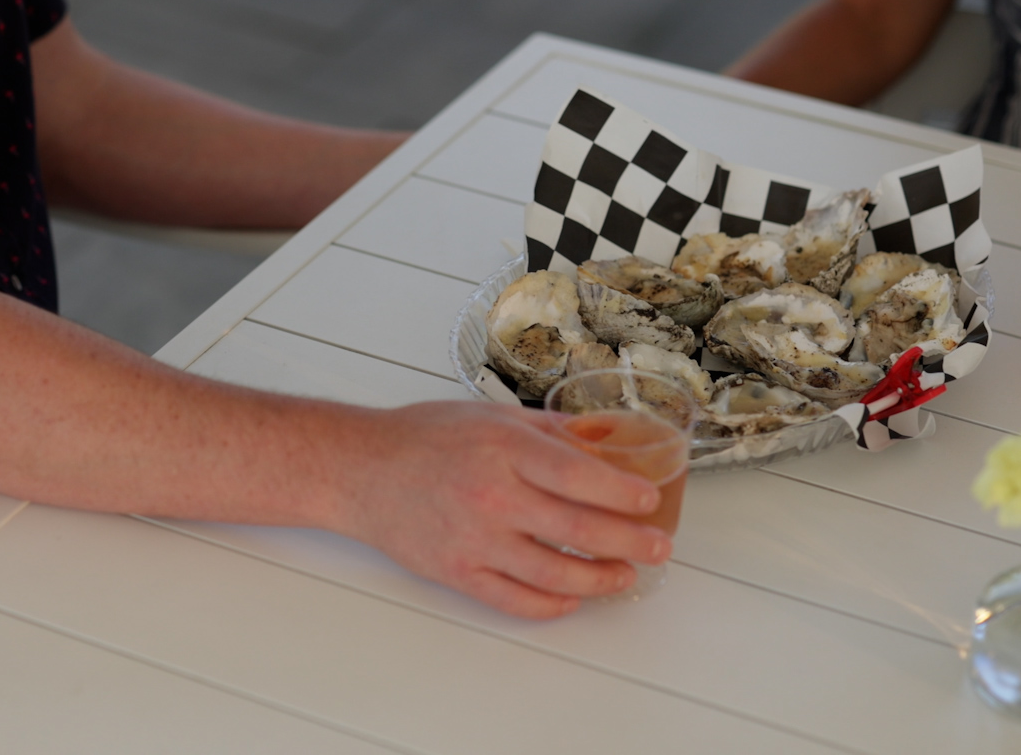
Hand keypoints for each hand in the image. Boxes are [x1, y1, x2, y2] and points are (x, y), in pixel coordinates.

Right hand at [335, 401, 672, 618]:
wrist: (361, 470)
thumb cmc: (424, 437)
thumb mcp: (491, 416)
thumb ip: (548, 431)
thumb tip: (602, 441)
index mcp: (506, 449)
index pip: (583, 476)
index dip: (624, 494)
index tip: (650, 500)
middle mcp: (493, 496)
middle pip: (580, 530)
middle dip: (631, 543)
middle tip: (658, 547)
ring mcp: (474, 540)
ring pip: (555, 574)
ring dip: (601, 579)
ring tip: (625, 574)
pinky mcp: (456, 572)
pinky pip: (516, 600)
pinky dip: (552, 605)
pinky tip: (573, 598)